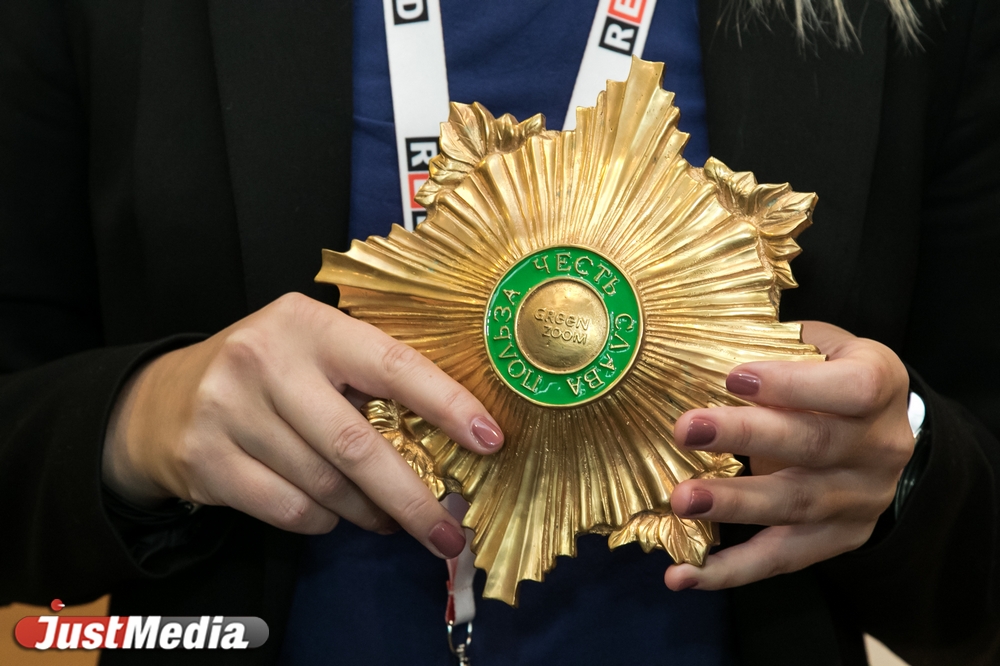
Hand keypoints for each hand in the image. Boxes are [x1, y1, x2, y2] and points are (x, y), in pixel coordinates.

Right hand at [102, 293, 502, 558]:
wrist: (163, 400)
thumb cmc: (268, 374)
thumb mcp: (313, 351)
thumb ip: (369, 377)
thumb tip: (453, 437)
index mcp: (308, 324)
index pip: (392, 363)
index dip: (446, 402)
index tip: (489, 438)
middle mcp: (265, 360)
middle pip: (357, 445)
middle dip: (413, 497)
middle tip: (449, 532)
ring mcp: (229, 411)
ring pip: (325, 486)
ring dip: (369, 512)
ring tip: (387, 517)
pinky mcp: (206, 460)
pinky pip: (290, 510)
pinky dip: (323, 520)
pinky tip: (329, 511)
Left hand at [664, 321, 913, 589]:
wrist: (881, 431)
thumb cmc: (829, 375)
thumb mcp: (819, 346)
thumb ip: (778, 345)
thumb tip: (700, 344)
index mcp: (881, 384)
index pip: (849, 387)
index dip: (792, 383)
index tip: (732, 376)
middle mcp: (881, 446)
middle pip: (813, 445)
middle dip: (745, 436)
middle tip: (685, 429)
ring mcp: (863, 499)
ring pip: (795, 505)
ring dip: (733, 505)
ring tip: (681, 500)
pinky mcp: (839, 539)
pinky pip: (782, 559)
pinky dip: (731, 570)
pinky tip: (684, 574)